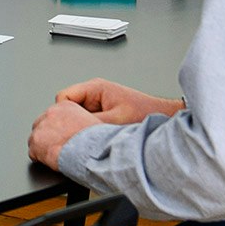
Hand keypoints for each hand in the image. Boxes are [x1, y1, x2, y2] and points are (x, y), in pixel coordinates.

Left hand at [27, 99, 101, 168]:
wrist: (92, 151)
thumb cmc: (96, 141)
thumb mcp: (91, 121)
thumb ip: (78, 121)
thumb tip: (75, 128)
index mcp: (65, 106)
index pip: (53, 115)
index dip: (56, 128)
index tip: (60, 135)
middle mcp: (51, 114)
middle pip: (41, 125)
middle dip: (47, 136)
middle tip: (56, 146)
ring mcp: (41, 128)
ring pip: (35, 138)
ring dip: (42, 147)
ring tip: (54, 154)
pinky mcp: (36, 143)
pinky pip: (33, 153)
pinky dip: (39, 158)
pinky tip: (49, 161)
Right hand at [54, 78, 184, 124]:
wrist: (163, 118)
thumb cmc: (145, 113)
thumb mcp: (116, 120)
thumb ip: (92, 124)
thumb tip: (73, 132)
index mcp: (95, 88)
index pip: (63, 97)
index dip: (61, 113)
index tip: (65, 127)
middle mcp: (93, 93)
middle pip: (67, 107)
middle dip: (71, 121)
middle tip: (80, 134)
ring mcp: (97, 103)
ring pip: (75, 116)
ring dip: (81, 126)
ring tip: (93, 135)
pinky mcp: (101, 113)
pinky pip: (85, 121)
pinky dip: (88, 130)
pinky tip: (97, 137)